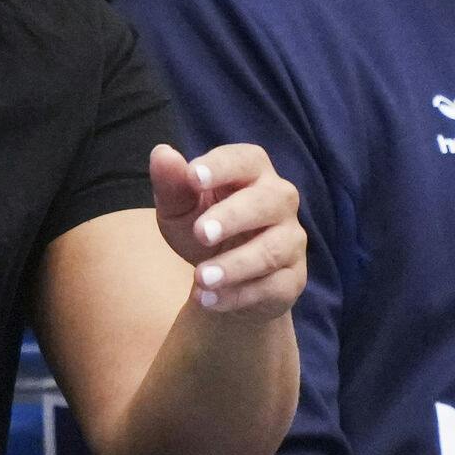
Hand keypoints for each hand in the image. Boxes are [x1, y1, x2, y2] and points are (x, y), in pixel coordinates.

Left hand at [149, 143, 305, 319]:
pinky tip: (209, 300)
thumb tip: (162, 153)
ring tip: (201, 278)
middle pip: (267, 201)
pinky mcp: (293, 277)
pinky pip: (274, 286)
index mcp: (252, 172)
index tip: (193, 176)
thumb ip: (171, 183)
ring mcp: (291, 239)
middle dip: (233, 217)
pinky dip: (239, 295)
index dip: (221, 166)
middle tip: (200, 233)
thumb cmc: (202, 227)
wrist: (223, 278)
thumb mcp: (178, 207)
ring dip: (235, 265)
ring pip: (272, 249)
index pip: (244, 159)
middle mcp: (279, 200)